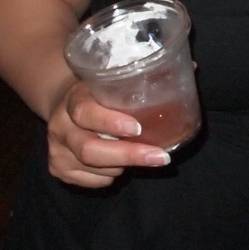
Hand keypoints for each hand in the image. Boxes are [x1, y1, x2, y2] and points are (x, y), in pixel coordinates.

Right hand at [48, 80, 172, 185]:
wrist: (64, 104)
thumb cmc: (99, 91)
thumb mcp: (113, 79)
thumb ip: (146, 76)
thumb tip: (191, 68)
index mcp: (73, 99)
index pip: (85, 112)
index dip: (110, 122)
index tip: (139, 128)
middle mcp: (60, 126)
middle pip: (90, 149)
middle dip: (128, 155)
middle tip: (160, 157)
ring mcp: (57, 150)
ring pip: (94, 168)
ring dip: (123, 165)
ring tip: (143, 155)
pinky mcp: (58, 168)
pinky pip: (92, 181)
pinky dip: (111, 176)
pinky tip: (121, 164)